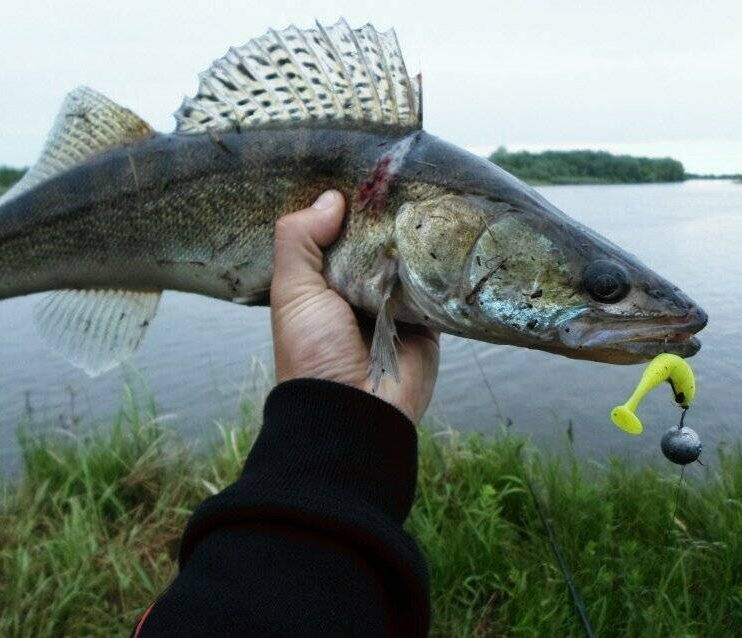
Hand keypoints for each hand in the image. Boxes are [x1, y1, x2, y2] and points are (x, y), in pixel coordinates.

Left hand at [270, 190, 439, 422]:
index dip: (347, 206)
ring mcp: (396, 305)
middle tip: (405, 172)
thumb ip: (299, 240)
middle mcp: (360, 290)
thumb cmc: (313, 350)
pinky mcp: (428, 319)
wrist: (355, 410)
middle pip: (376, 243)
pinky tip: (449, 234)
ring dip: (416, 238)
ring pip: (409, 259)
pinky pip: (438, 285)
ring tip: (433, 193)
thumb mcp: (292, 291)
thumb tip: (331, 197)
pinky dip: (441, 267)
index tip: (364, 169)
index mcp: (324, 283)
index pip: (337, 234)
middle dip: (386, 217)